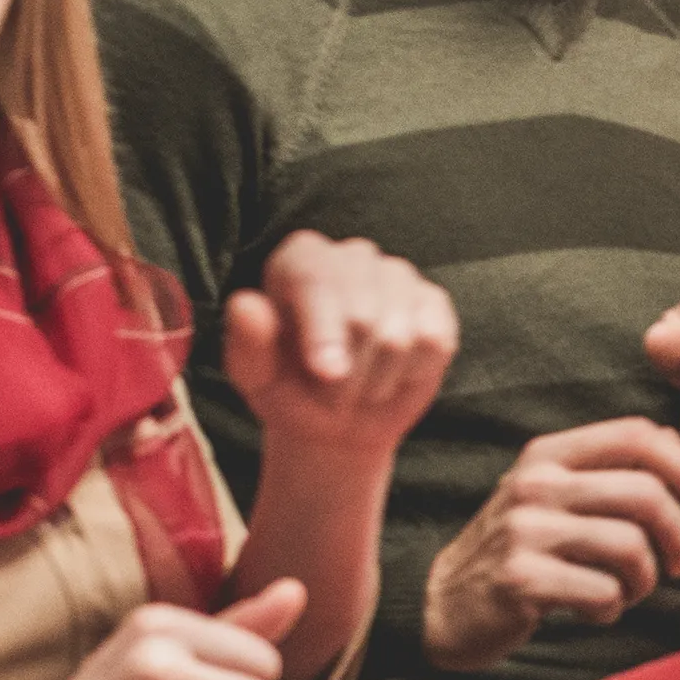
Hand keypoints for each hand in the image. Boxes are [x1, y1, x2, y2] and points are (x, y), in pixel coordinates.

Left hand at [218, 232, 458, 468]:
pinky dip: (412, 374)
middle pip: (362, 316)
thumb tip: (245, 304)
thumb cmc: (291, 392)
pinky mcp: (434, 302)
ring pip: (398, 335)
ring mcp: (398, 276)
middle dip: (348, 373)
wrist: (339, 422)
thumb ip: (247, 343)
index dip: (324, 330)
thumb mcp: (257, 378)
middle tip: (333, 396)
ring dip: (377, 380)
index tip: (327, 373)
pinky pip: (434, 341)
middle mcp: (351, 256)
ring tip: (360, 388)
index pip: (317, 279)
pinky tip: (393, 376)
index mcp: (301, 259)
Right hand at [420, 419, 679, 672]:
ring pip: (631, 547)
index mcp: (549, 453)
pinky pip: (604, 593)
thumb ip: (608, 472)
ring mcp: (525, 529)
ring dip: (646, 581)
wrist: (444, 603)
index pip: (638, 435)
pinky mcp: (521, 578)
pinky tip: (592, 610)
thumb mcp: (553, 496)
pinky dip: (612, 609)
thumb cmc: (519, 551)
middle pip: (646, 494)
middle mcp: (536, 483)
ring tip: (627, 591)